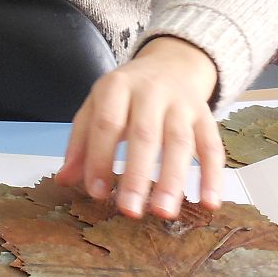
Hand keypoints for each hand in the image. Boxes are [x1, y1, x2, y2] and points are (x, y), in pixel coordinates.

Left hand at [56, 36, 223, 218]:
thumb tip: (64, 180)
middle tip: (130, 211)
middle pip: (145, 135)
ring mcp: (182, 104)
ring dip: (173, 180)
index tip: (96, 193)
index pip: (107, 123)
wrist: (172, 63)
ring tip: (164, 213)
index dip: (100, 158)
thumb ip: (80, 142)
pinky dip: (213, 176)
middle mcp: (151, 93)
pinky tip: (209, 203)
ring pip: (180, 142)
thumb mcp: (96, 106)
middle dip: (136, 175)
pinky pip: (212, 146)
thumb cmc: (126, 94)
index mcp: (117, 87)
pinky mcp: (206, 116)